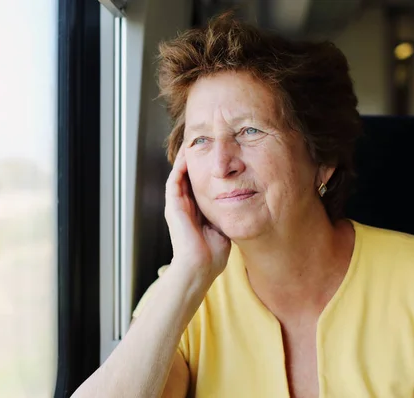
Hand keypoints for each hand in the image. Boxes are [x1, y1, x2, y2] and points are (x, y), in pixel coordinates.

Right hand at [164, 147, 230, 281]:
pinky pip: (174, 180)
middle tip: (204, 144)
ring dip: (185, 160)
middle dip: (196, 161)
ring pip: (179, 175)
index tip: (216, 158)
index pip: (200, 186)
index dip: (206, 171)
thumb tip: (241, 206)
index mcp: (195, 213)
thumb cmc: (212, 256)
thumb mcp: (223, 228)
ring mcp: (177, 206)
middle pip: (189, 177)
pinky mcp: (172, 206)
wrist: (200, 267)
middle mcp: (184, 207)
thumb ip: (226, 216)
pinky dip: (180, 167)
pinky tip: (187, 154)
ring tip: (194, 143)